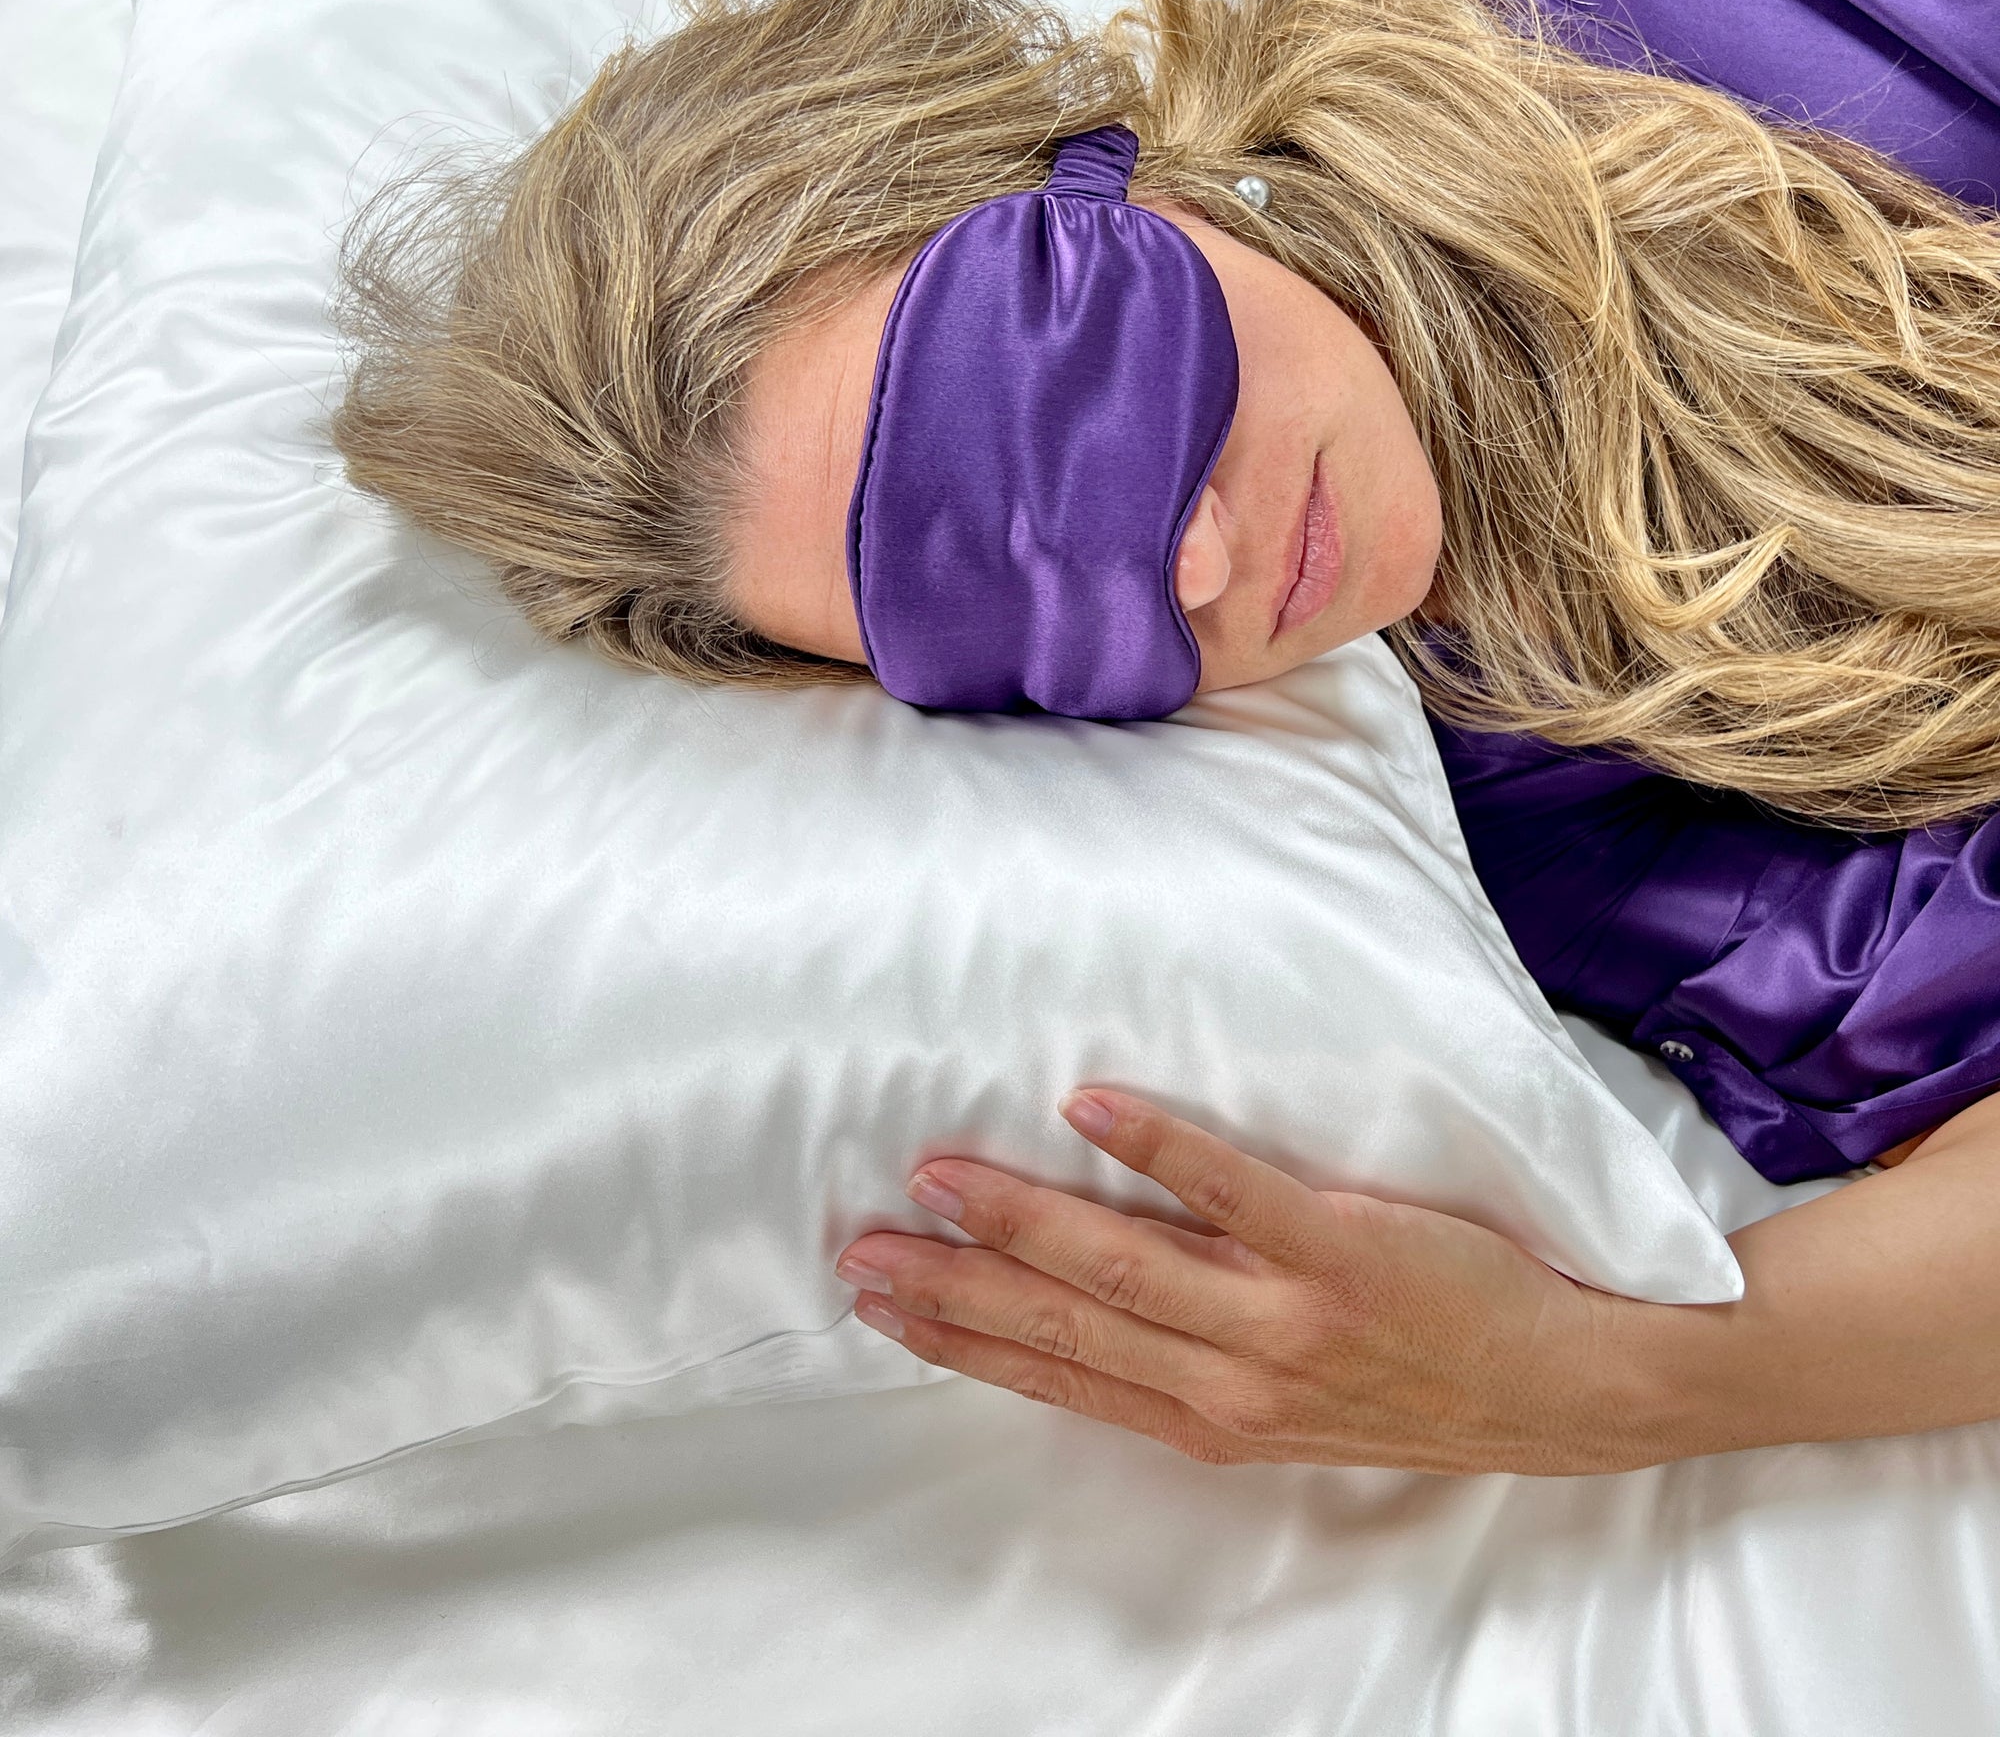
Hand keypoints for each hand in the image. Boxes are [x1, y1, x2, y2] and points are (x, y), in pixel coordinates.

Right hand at [835, 1089, 1672, 1473]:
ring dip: (1023, 1216)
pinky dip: (1161, 1149)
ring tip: (939, 1175)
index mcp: (1214, 1418)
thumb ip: (1199, 1363)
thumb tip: (1097, 1300)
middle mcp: (1234, 1379)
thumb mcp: (1298, 1412)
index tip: (880, 1307)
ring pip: (1126, 1265)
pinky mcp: (1347, 1249)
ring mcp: (1287, 1314)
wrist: (1583, 1385)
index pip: (1058, 1377)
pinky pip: (1238, 1191)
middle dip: (954, 1288)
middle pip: (1065, 1325)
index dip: (961, 1342)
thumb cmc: (1428, 1387)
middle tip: (860, 1248)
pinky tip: (1092, 1104)